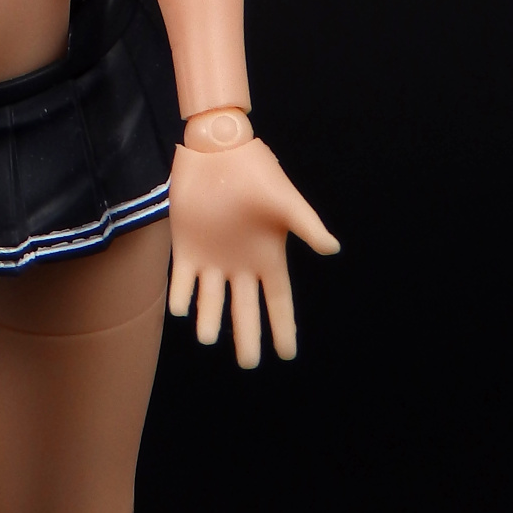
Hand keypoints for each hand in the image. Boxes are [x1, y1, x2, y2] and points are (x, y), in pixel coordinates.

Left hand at [167, 137, 338, 365]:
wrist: (217, 149)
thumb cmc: (256, 172)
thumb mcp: (284, 199)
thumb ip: (306, 224)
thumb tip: (332, 249)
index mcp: (267, 257)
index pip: (278, 301)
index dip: (282, 328)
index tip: (287, 355)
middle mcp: (240, 265)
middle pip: (245, 310)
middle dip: (247, 337)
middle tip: (248, 364)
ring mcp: (211, 258)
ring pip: (211, 300)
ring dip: (209, 319)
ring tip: (207, 337)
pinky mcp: (185, 247)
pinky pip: (182, 280)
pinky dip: (180, 296)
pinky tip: (179, 309)